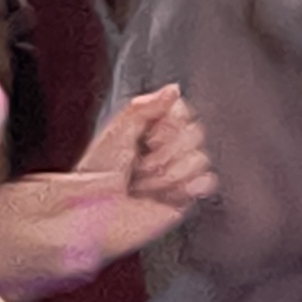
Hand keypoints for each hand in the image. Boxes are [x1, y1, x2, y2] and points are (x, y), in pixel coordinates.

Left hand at [0, 88, 221, 295]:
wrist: (93, 212)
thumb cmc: (95, 174)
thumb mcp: (116, 131)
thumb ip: (145, 107)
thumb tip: (174, 89)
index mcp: (148, 130)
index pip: (181, 111)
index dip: (168, 123)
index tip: (147, 137)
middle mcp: (165, 149)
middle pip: (195, 134)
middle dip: (165, 151)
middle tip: (140, 165)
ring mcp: (177, 172)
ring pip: (200, 159)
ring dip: (167, 173)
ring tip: (143, 184)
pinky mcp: (185, 196)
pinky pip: (208, 182)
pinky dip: (186, 187)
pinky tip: (164, 194)